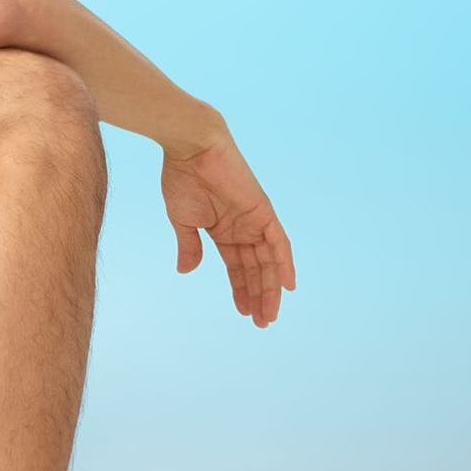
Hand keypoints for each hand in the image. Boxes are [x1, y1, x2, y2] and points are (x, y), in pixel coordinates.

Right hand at [160, 136, 296, 328]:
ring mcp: (255, 220)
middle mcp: (243, 228)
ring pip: (268, 261)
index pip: (237, 266)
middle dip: (258, 295)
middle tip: (260, 321)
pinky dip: (285, 263)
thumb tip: (186, 271)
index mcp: (223, 230)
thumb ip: (189, 247)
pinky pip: (280, 242)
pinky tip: (287, 286)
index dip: (240, 289)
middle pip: (256, 268)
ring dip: (270, 288)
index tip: (243, 311)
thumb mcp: (183, 221)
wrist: (191, 149)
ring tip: (269, 314)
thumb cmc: (183, 179)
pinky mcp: (263, 211)